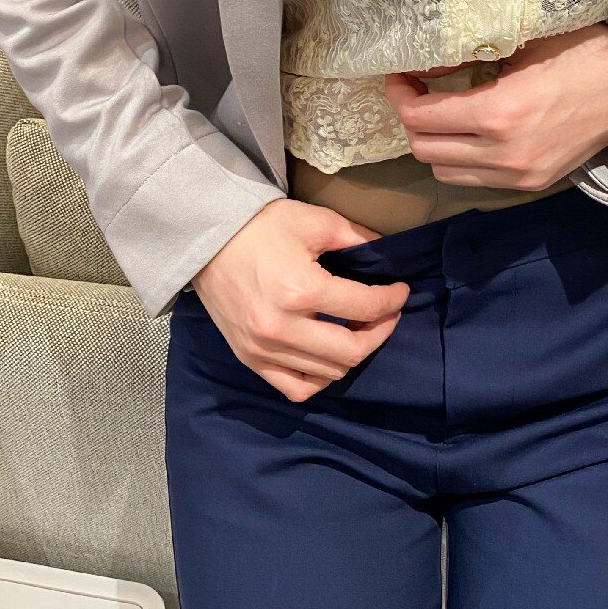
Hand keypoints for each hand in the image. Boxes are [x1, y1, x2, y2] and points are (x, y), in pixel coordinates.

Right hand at [188, 198, 410, 402]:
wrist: (207, 240)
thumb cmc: (261, 226)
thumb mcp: (314, 220)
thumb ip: (356, 238)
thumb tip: (387, 254)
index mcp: (301, 289)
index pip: (364, 307)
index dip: (391, 300)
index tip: (400, 291)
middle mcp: (282, 327)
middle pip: (351, 351)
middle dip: (380, 332)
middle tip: (386, 315)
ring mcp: (263, 348)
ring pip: (328, 373)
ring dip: (352, 354)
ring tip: (357, 331)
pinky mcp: (250, 358)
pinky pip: (294, 388)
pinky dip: (318, 379)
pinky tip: (327, 357)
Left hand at [382, 24, 607, 189]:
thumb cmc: (579, 51)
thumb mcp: (517, 44)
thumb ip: (464, 59)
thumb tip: (420, 68)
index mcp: (499, 112)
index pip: (420, 118)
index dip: (400, 96)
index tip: (399, 77)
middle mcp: (504, 153)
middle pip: (424, 149)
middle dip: (411, 119)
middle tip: (415, 91)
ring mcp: (519, 174)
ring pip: (444, 171)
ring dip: (434, 143)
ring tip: (441, 113)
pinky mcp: (532, 183)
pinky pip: (475, 179)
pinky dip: (462, 158)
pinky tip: (471, 131)